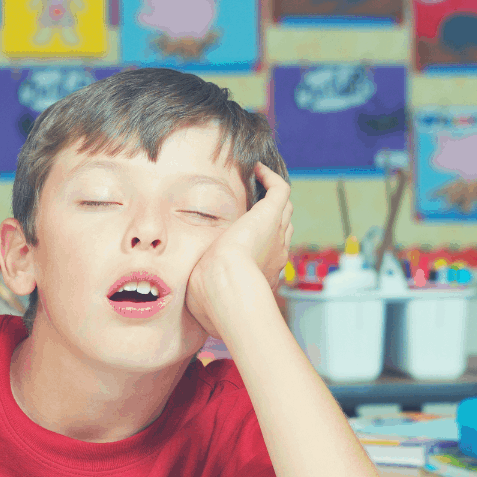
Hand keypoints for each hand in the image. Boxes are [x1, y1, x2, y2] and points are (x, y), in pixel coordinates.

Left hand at [187, 163, 293, 335]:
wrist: (226, 288)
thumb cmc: (213, 301)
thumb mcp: (208, 301)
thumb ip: (204, 299)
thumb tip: (192, 306)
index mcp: (263, 273)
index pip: (268, 254)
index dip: (261, 245)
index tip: (247, 241)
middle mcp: (275, 252)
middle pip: (282, 229)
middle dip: (273, 220)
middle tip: (256, 207)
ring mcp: (275, 233)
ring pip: (284, 210)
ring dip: (273, 197)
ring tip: (259, 184)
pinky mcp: (268, 215)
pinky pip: (279, 190)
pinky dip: (271, 178)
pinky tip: (257, 169)